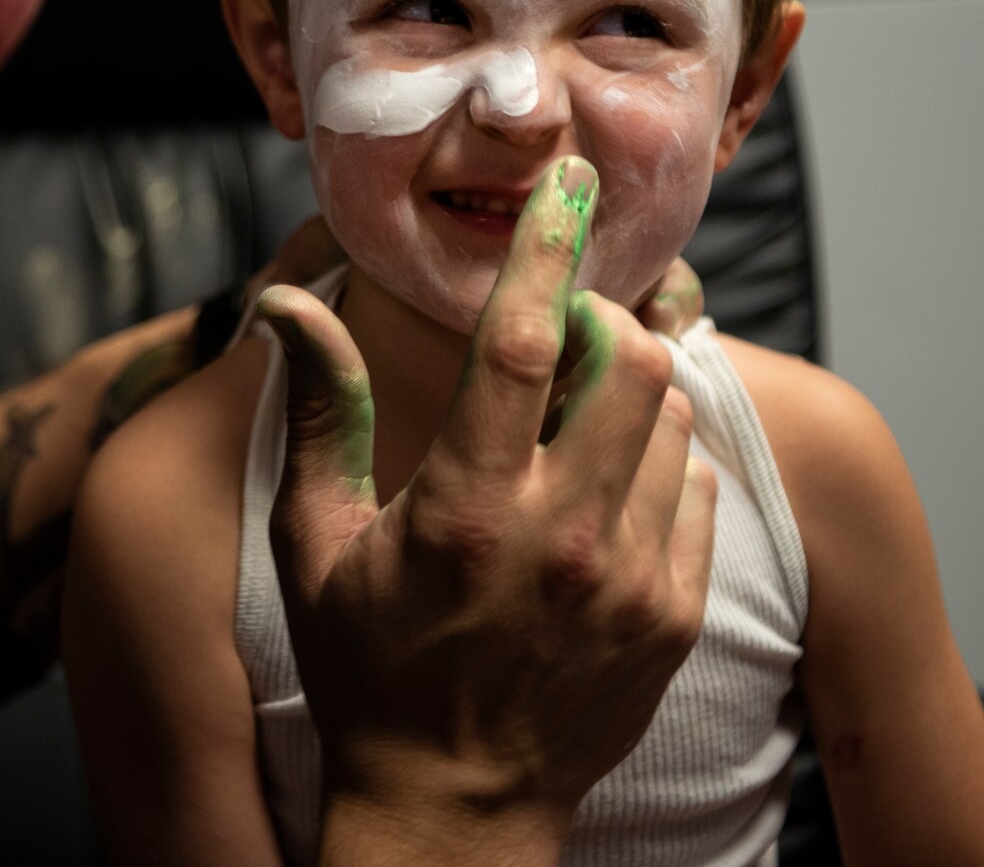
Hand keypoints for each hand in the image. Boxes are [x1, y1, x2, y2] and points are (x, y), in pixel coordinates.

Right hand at [255, 158, 717, 863]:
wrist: (452, 807)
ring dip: (628, 393)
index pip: (521, 342)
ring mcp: (630, 580)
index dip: (545, 247)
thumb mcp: (314, 541)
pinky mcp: (672, 614)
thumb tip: (288, 300)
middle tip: (557, 338)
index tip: (564, 180)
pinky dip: (658, 463)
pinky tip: (603, 494)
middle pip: (631, 362)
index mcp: (465, 508)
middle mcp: (561, 538)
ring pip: (672, 418)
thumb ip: (318, 411)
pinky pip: (695, 489)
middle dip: (599, 322)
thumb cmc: (365, 667)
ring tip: (570, 425)